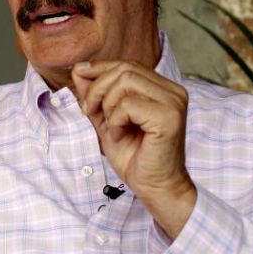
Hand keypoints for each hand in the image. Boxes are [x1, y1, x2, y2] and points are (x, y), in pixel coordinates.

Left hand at [72, 60, 196, 238]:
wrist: (154, 188)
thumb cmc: (135, 157)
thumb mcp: (107, 120)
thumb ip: (95, 95)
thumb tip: (78, 69)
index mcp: (163, 88)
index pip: (127, 65)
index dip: (99, 70)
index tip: (81, 83)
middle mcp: (173, 91)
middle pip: (124, 69)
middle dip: (98, 88)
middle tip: (90, 112)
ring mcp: (174, 103)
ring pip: (126, 81)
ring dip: (107, 104)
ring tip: (110, 127)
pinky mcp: (169, 118)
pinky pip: (129, 104)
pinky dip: (116, 120)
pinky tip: (120, 135)